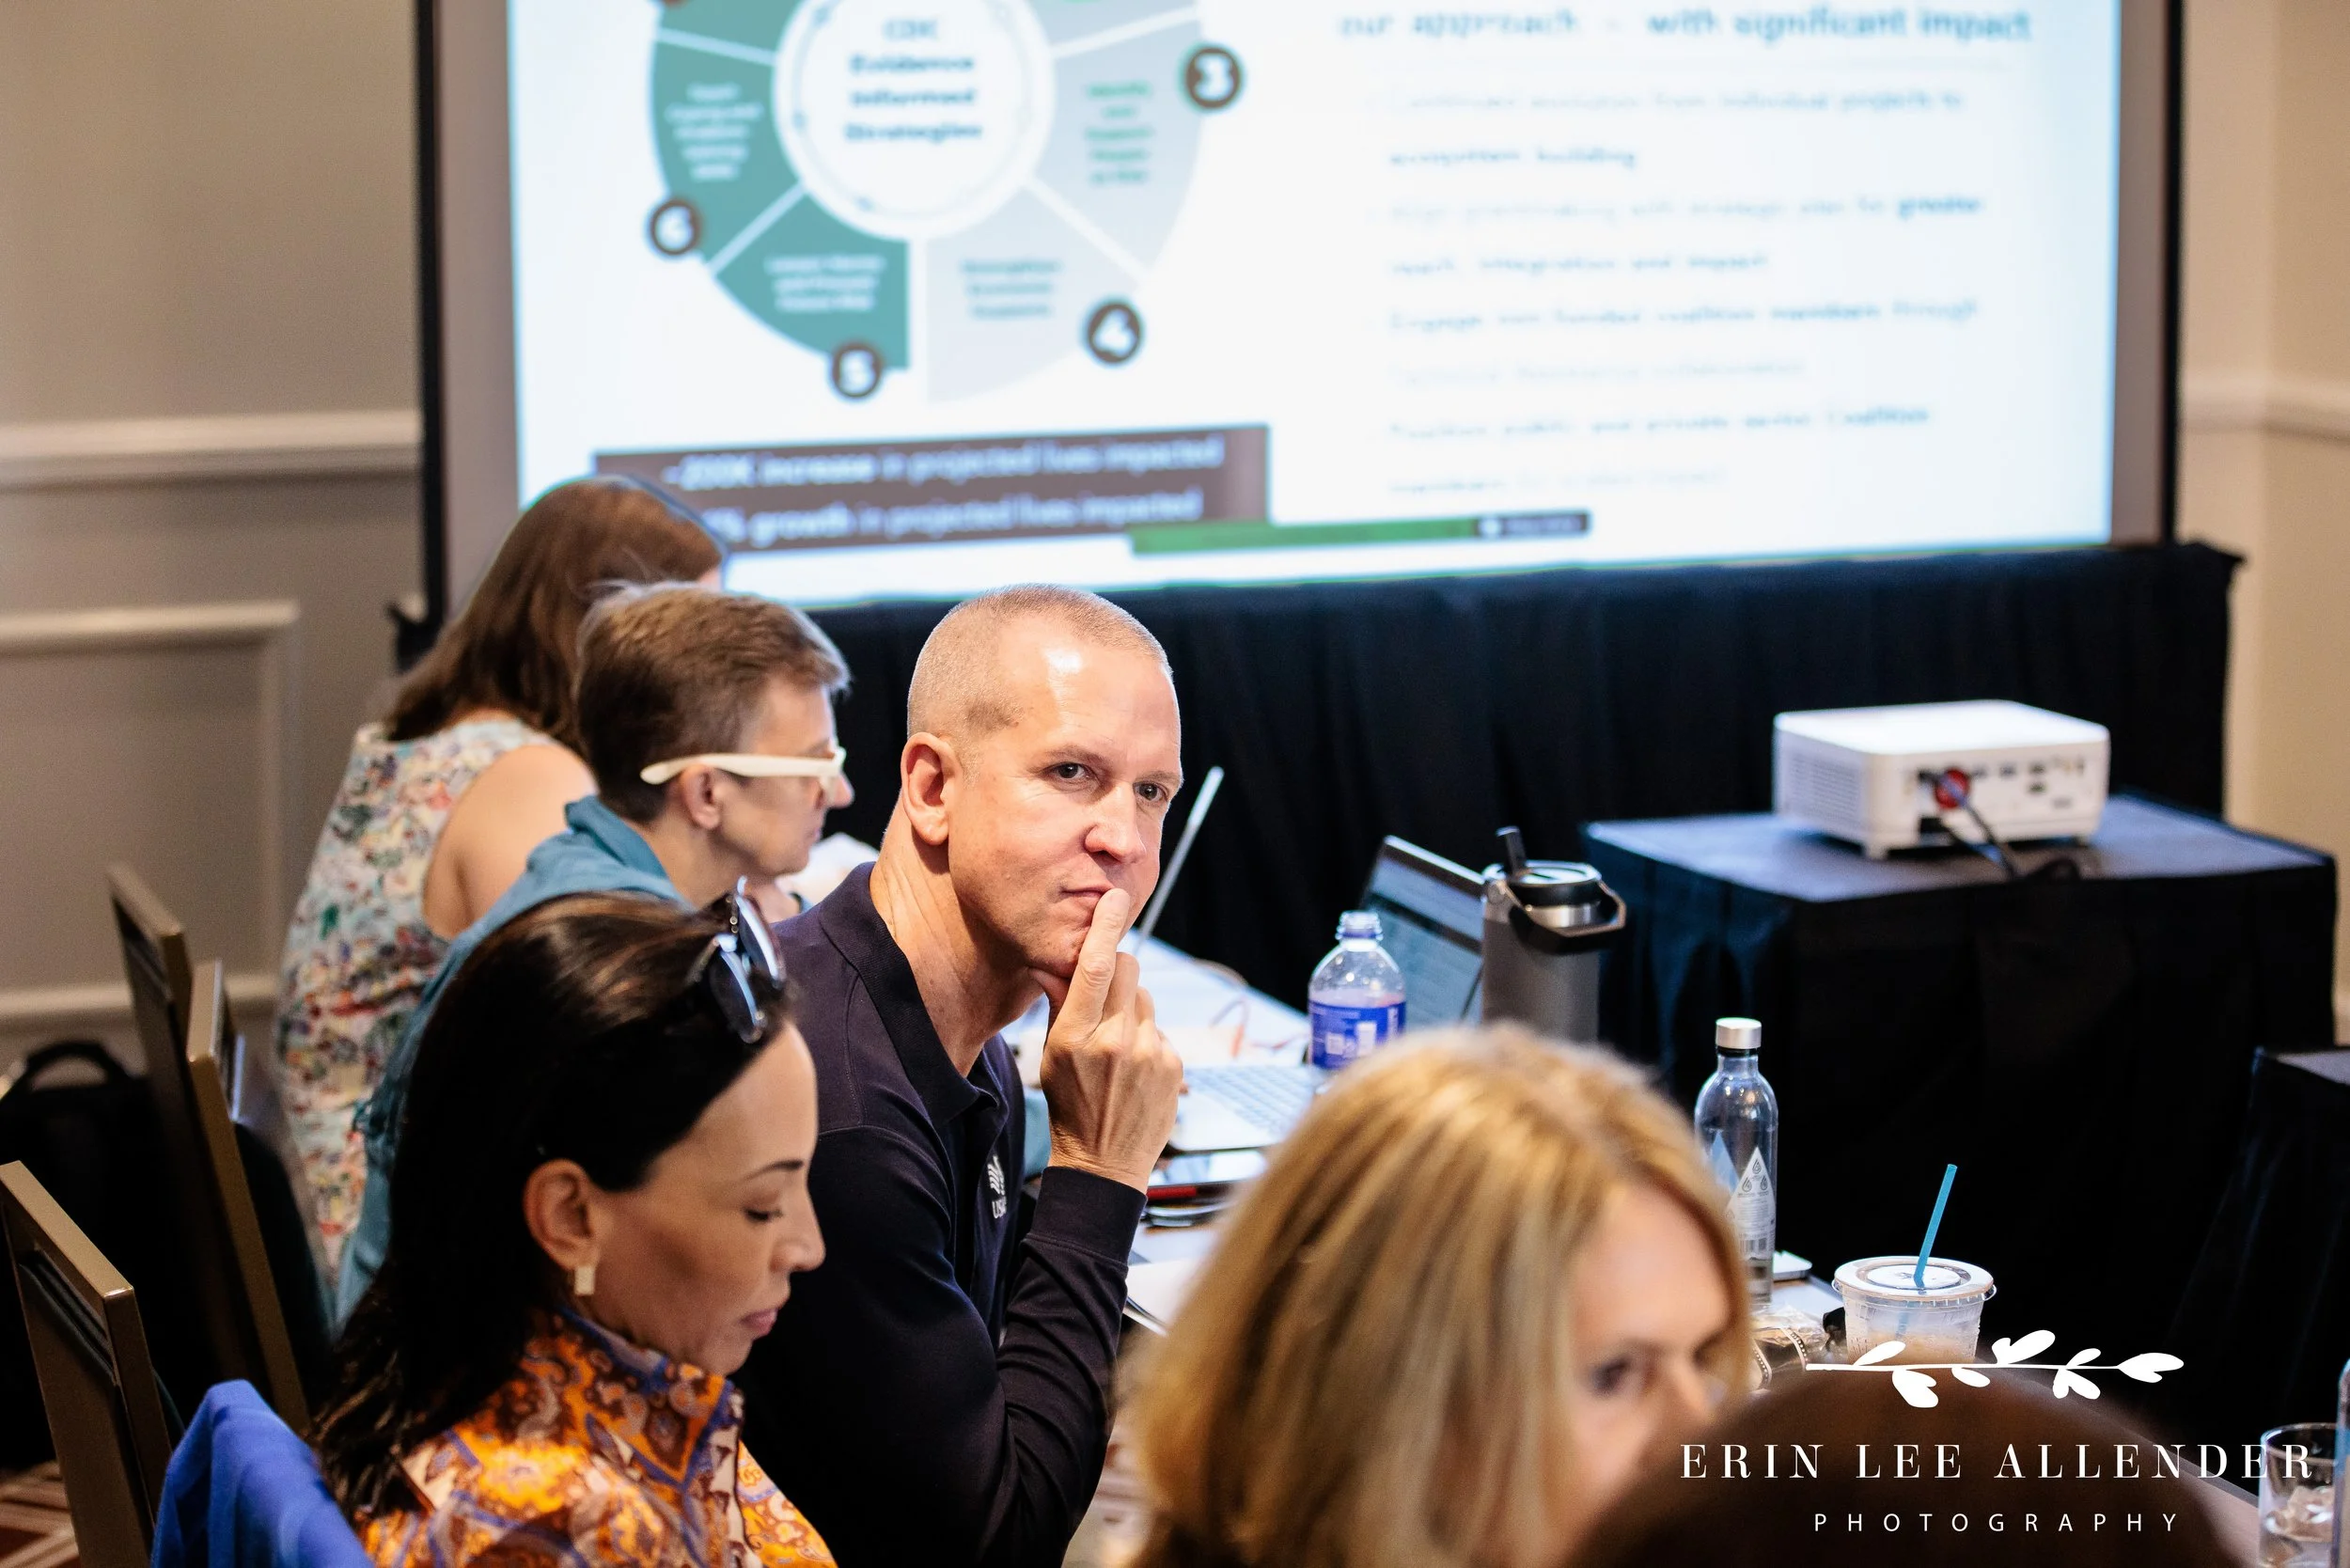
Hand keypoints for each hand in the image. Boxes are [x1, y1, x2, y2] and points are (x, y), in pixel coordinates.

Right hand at [1033, 889, 1182, 1190]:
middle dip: (1115, 969)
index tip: (1114, 897)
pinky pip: (1158, 1029)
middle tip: (1103, 995)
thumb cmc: (1070, 1106)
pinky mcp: (1173, 1065)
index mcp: (1077, 1036)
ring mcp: (1149, 1053)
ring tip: (1115, 1045)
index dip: (1105, 927)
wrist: (1103, 1164)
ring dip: (1130, 1009)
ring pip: (1144, 998)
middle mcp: (1117, 1041)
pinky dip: (1146, 1038)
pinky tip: (1133, 1068)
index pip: (1095, 967)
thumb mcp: (1051, 1056)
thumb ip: (1060, 1006)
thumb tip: (1056, 962)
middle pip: (1127, 969)